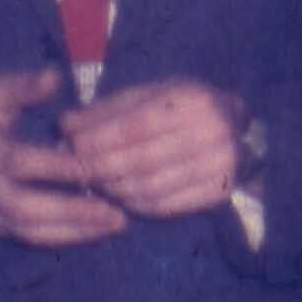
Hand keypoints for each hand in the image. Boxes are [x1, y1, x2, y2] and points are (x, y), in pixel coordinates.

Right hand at [0, 66, 128, 246]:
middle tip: (116, 213)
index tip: (94, 166)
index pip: (19, 163)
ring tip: (115, 223)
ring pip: (30, 231)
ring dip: (75, 231)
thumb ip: (22, 86)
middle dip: (73, 212)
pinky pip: (30, 238)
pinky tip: (96, 231)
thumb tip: (55, 78)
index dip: (56, 167)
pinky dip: (64, 237)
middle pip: (26, 208)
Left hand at [62, 79, 247, 217]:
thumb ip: (106, 110)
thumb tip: (65, 126)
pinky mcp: (219, 192)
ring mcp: (220, 165)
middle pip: (141, 160)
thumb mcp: (148, 96)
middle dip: (101, 168)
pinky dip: (136, 205)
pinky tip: (121, 197)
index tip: (72, 146)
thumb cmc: (181, 107)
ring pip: (152, 187)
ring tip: (96, 184)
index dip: (99, 139)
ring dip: (115, 189)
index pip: (135, 125)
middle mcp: (213, 132)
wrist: (236, 128)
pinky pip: (167, 206)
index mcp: (193, 99)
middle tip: (78, 171)